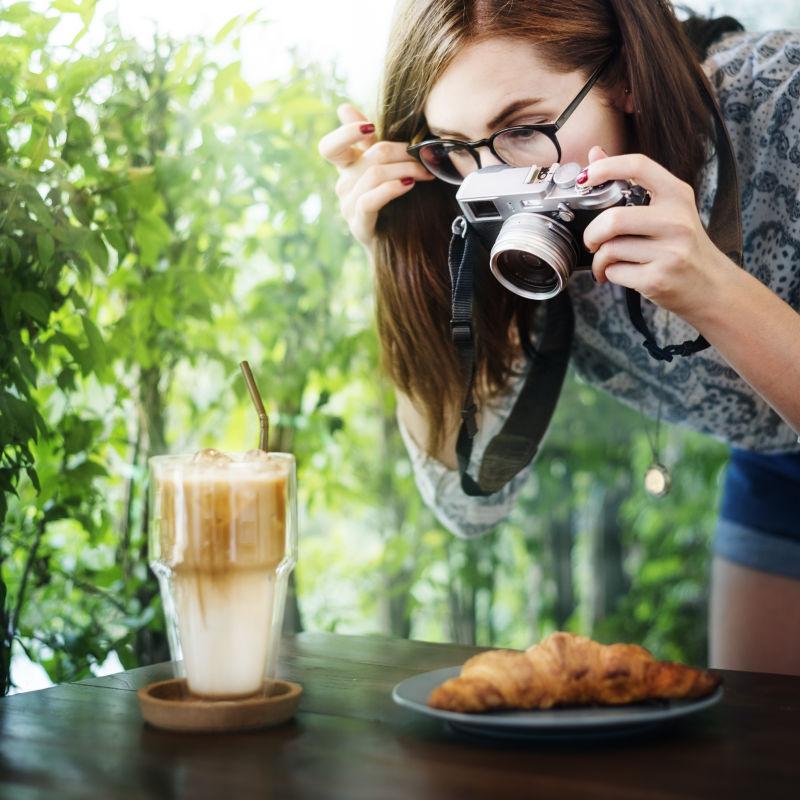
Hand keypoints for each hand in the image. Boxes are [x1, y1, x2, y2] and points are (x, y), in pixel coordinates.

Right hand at [317, 103, 434, 248]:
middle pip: (370, 156)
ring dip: (406, 170)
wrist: (393, 243)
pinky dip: (391, 189)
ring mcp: (348, 205)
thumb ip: (368, 141)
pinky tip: (408, 186)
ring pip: (375, 175)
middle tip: (424, 156)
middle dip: (403, 152)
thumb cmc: (390, 202)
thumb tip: (343, 106)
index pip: (330, 147)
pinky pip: (370, 200)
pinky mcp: (359, 223)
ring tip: (425, 173)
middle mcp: (343, 184)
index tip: (370, 128)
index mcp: (346, 168)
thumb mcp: (380, 167)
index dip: (345, 133)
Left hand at [581, 146, 728, 319]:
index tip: (586, 178)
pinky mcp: (658, 279)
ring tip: (606, 264)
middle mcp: (676, 221)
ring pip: (610, 250)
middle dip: (592, 234)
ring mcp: (669, 252)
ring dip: (599, 260)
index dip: (606, 167)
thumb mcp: (668, 209)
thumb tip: (595, 153)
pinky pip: (615, 272)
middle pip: (613, 219)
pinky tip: (619, 275)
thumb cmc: (683, 246)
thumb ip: (631, 182)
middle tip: (592, 241)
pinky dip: (609, 275)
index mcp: (678, 195)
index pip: (639, 166)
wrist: (711, 287)